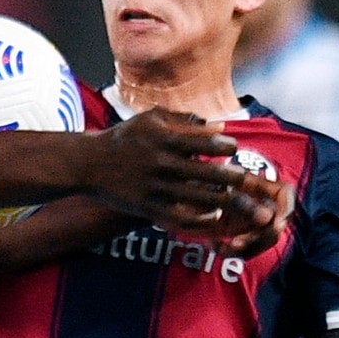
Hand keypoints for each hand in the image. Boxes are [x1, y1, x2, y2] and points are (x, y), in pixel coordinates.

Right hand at [89, 110, 290, 252]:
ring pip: (202, 199)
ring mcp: (157, 189)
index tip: (232, 151)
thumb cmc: (126, 137)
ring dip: (225, 201)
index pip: (210, 144)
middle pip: (212, 175)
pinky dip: (202, 219)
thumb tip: (221, 129)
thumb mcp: (152, 118)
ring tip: (238, 201)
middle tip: (248, 182)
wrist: (90, 164)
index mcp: (167, 139)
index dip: (228, 149)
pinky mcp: (149, 208)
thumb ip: (186, 121)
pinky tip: (214, 216)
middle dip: (235, 179)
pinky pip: (183, 218)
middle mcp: (164, 165)